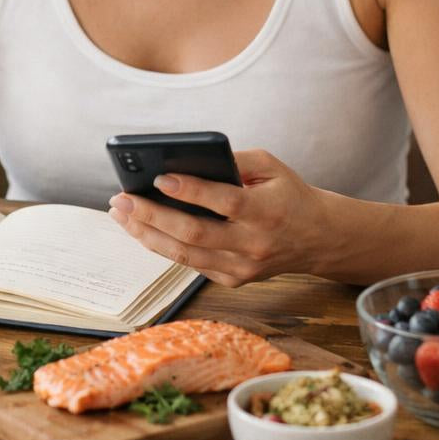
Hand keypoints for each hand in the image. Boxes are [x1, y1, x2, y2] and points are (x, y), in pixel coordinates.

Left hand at [107, 148, 326, 286]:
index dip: (190, 190)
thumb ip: (234, 160)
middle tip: (122, 198)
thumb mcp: (271, 166)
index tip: (159, 178)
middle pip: (194, 234)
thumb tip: (186, 160)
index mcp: (267, 211)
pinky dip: (163, 246)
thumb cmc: (288, 194)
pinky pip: (191, 264)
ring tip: (121, 214)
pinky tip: (142, 228)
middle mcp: (254, 244)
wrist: (317, 238)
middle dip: (152, 215)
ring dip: (147, 234)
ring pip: (186, 255)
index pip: (224, 202)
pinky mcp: (234, 279)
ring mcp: (243, 267)